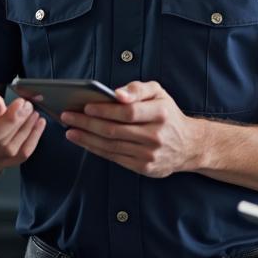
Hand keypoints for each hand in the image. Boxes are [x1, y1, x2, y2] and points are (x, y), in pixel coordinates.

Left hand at [59, 80, 203, 178]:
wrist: (189, 145)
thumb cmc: (168, 114)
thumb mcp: (159, 93)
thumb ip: (138, 89)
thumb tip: (116, 94)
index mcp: (161, 113)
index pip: (129, 112)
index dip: (105, 110)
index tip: (86, 106)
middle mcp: (156, 135)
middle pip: (115, 130)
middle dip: (88, 123)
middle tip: (68, 117)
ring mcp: (150, 154)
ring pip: (111, 146)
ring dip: (87, 138)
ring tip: (70, 130)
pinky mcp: (144, 167)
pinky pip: (114, 157)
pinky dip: (96, 149)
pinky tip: (84, 141)